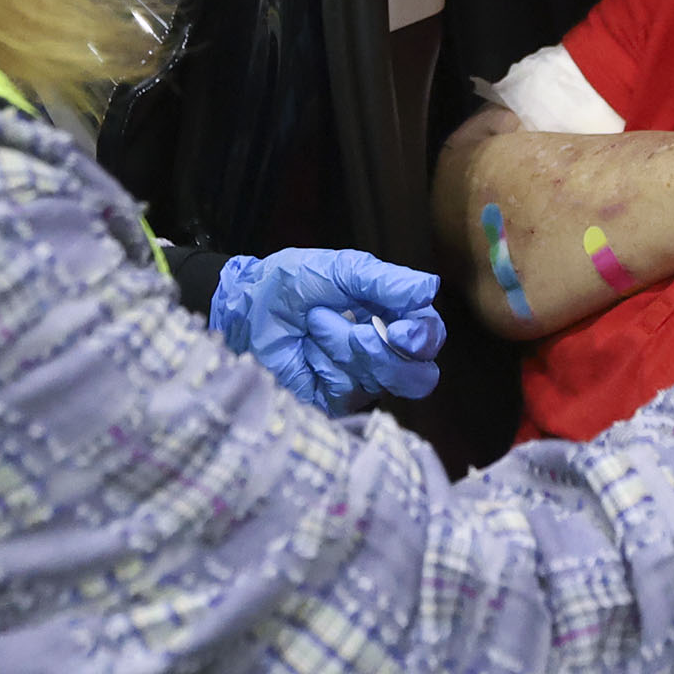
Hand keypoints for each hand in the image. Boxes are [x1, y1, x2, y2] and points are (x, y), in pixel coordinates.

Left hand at [209, 248, 447, 413]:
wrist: (242, 308)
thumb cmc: (291, 284)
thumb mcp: (339, 270)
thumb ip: (384, 281)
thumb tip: (430, 288)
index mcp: (391, 316)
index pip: (430, 336)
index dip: (423, 337)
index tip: (399, 329)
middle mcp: (382, 354)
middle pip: (418, 375)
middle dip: (383, 351)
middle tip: (356, 334)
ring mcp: (359, 382)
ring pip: (379, 381)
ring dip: (344, 347)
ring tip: (315, 325)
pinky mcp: (333, 403)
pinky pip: (347, 394)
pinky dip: (325, 366)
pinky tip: (306, 350)